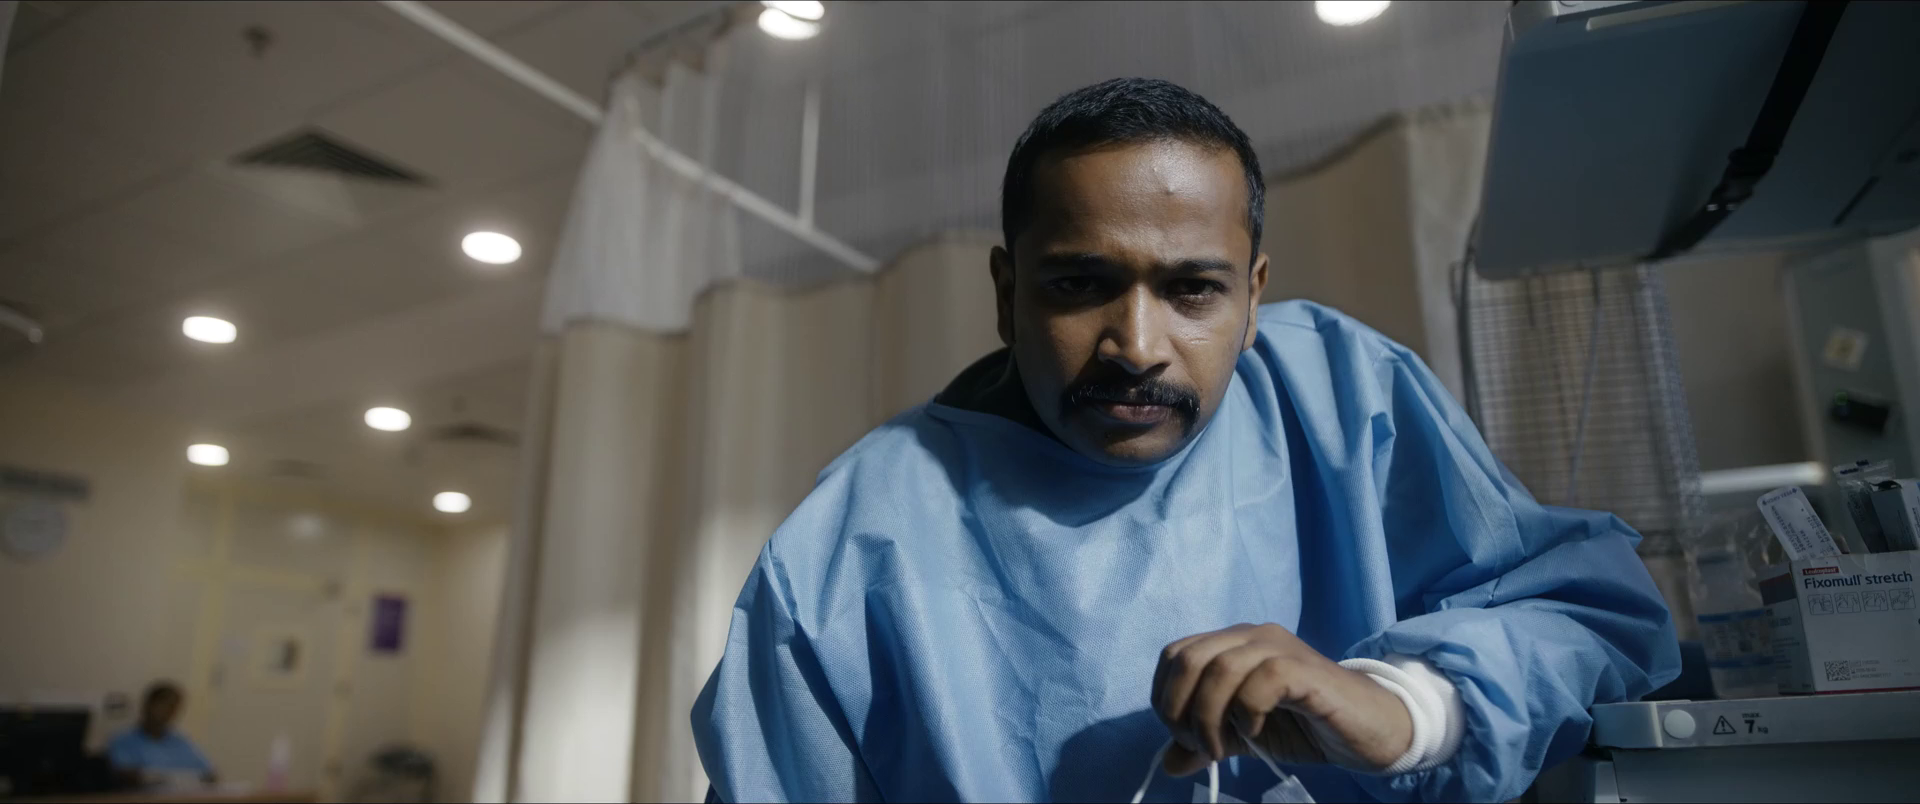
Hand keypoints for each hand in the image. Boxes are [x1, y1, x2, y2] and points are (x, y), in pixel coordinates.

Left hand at [1151, 623, 1411, 775]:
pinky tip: (1257, 732)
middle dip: (1180, 709)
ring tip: (1222, 748)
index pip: (1175, 655)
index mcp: (1232, 644)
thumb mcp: (1245, 736)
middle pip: (1187, 658)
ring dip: (1208, 716)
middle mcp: (1252, 636)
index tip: (1182, 736)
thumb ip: (1206, 742)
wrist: (1370, 729)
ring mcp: (1279, 648)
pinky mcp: (1304, 670)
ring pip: (1219, 668)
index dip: (1165, 697)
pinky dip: (1248, 711)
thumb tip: (1167, 762)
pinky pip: (1261, 679)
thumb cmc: (1307, 726)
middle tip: (1201, 745)